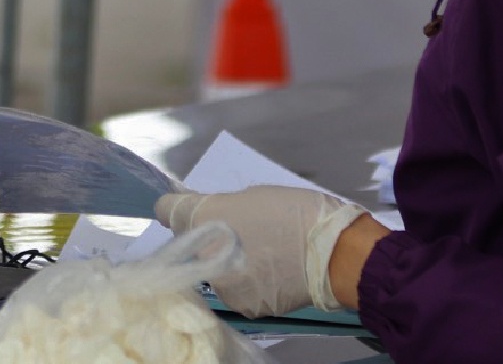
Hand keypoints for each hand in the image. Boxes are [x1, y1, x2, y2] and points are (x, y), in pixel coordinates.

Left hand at [154, 185, 372, 315]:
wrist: (335, 253)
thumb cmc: (295, 212)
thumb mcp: (253, 196)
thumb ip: (220, 206)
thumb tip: (203, 212)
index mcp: (205, 217)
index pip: (167, 211)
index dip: (173, 208)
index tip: (181, 208)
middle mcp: (205, 254)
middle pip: (191, 245)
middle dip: (205, 238)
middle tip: (235, 231)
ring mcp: (224, 285)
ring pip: (213, 271)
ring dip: (225, 264)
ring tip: (259, 255)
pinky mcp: (245, 306)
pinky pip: (236, 290)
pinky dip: (247, 283)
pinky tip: (270, 273)